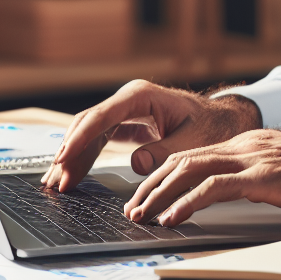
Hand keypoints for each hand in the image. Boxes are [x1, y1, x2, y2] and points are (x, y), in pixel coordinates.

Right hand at [41, 79, 261, 191]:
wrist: (223, 120)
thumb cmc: (212, 126)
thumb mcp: (193, 139)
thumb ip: (165, 150)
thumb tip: (136, 163)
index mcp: (141, 96)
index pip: (102, 116)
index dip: (80, 139)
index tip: (63, 159)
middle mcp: (129, 99)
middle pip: (88, 124)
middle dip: (70, 152)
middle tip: (56, 181)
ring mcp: (125, 110)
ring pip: (89, 132)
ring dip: (73, 157)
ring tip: (57, 184)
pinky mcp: (127, 123)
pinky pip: (99, 139)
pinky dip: (85, 156)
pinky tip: (73, 173)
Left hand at [123, 130, 280, 225]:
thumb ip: (258, 174)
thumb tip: (235, 192)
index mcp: (252, 141)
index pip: (196, 154)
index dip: (165, 174)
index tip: (147, 195)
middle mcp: (248, 143)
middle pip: (185, 159)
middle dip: (152, 185)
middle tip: (133, 209)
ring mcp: (255, 157)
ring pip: (192, 169)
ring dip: (161, 194)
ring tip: (142, 216)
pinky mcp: (264, 176)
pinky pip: (215, 187)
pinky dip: (188, 202)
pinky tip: (173, 218)